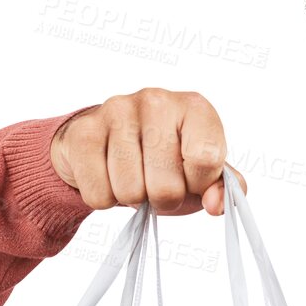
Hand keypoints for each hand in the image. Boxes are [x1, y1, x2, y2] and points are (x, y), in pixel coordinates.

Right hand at [50, 88, 243, 216]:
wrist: (110, 142)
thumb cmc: (165, 158)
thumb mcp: (201, 170)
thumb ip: (222, 188)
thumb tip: (216, 205)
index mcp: (194, 107)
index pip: (206, 160)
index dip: (198, 184)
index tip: (190, 178)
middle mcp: (156, 101)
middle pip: (166, 185)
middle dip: (164, 199)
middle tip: (157, 182)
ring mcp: (116, 112)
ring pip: (130, 192)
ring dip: (134, 198)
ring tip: (134, 177)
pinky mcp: (83, 132)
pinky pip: (99, 194)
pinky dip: (105, 198)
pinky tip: (109, 175)